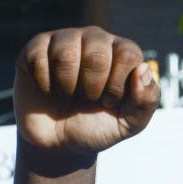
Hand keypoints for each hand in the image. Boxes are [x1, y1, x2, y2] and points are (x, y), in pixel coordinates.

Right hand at [13, 27, 159, 154]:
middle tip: (87, 99)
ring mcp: (64, 41)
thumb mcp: (129, 124)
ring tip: (67, 94)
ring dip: (66, 86)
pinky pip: (38, 57)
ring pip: (65, 53)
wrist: (58, 144)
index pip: (128, 54)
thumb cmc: (97, 127)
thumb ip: (146, 101)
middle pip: (96, 53)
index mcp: (121, 52)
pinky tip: (47, 90)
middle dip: (92, 88)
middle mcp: (95, 40)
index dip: (117, 86)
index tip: (109, 102)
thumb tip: (143, 70)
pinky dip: (44, 83)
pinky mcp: (36, 49)